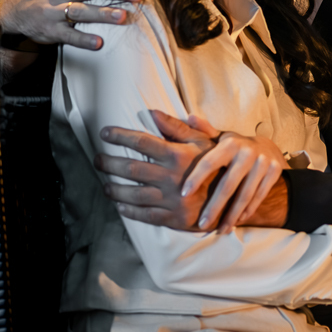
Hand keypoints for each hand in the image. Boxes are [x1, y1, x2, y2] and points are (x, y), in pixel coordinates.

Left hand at [96, 110, 216, 230]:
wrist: (234, 197)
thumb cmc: (216, 165)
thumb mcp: (202, 142)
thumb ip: (177, 128)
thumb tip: (153, 113)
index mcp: (178, 155)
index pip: (142, 142)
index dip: (120, 136)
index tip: (104, 133)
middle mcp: (172, 177)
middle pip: (131, 168)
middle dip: (109, 163)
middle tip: (97, 159)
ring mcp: (172, 200)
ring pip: (133, 194)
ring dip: (114, 189)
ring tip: (105, 184)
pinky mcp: (174, 218)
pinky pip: (145, 215)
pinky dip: (129, 211)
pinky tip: (120, 205)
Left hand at [180, 115, 290, 234]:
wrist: (267, 148)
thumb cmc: (234, 147)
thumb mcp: (219, 138)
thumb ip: (202, 131)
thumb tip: (188, 116)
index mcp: (230, 143)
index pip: (209, 162)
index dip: (196, 178)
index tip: (183, 194)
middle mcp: (248, 152)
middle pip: (229, 184)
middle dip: (214, 206)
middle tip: (201, 224)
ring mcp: (263, 163)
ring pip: (245, 194)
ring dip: (232, 215)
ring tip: (220, 230)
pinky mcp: (275, 172)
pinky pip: (259, 196)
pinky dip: (247, 211)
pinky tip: (236, 222)